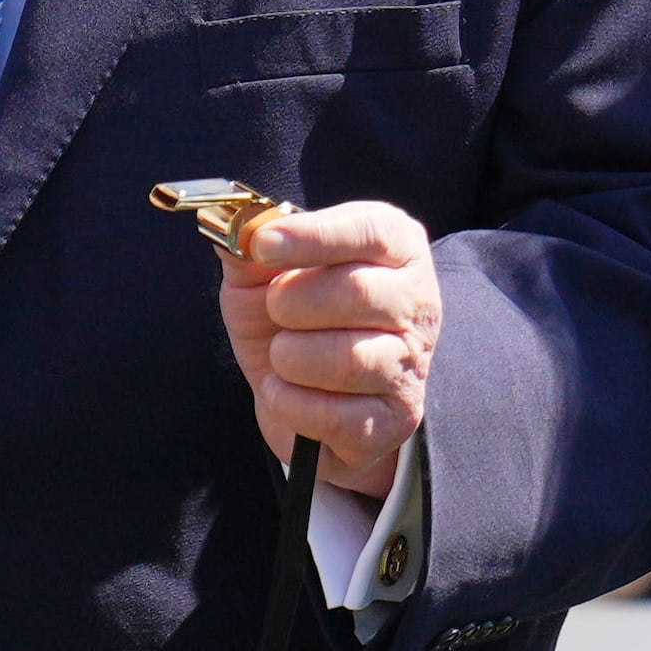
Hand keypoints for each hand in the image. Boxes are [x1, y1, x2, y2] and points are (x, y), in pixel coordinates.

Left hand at [218, 203, 439, 499]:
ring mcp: (410, 364)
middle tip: (275, 309)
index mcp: (395, 249)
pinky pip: (333, 414)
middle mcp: (417, 303)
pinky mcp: (394, 419)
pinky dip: (289, 402)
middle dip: (293, 302)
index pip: (372, 231)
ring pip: (347, 359)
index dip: (314, 236)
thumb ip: (250, 249)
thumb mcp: (263, 277)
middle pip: (359, 292)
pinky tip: (285, 391)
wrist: (302, 398)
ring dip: (290, 356)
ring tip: (282, 354)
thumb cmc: (292, 322)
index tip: (264, 244)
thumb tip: (234, 230)